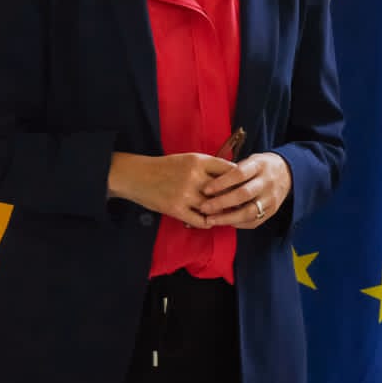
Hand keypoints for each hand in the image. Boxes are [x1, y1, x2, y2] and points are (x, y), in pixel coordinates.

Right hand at [107, 152, 234, 227]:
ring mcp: (185, 193)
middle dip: (233, 199)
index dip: (239, 180)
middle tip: (241, 205)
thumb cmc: (164, 167)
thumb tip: (232, 176)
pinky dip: (208, 223)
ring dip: (221, 213)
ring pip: (213, 207)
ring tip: (227, 216)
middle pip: (224, 190)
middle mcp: (194, 176)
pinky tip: (209, 221)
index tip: (244, 186)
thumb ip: (208, 166)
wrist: (137, 176)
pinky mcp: (176, 209)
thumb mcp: (187, 159)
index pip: (229, 170)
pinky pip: (200, 220)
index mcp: (198, 160)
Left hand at [197, 152, 292, 228]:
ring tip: (210, 220)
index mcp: (260, 165)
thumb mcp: (250, 160)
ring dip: (227, 218)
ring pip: (249, 212)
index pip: (239, 174)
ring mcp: (271, 198)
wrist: (288, 173)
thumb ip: (233, 170)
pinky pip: (254, 221)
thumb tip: (209, 184)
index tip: (205, 189)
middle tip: (204, 208)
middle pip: (243, 194)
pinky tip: (225, 222)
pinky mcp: (272, 211)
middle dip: (221, 203)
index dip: (221, 183)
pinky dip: (238, 224)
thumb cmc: (261, 166)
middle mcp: (267, 182)